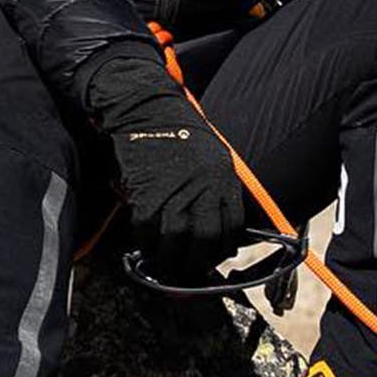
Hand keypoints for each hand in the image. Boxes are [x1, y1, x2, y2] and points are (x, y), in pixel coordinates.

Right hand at [85, 52, 245, 280]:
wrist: (146, 108)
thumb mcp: (213, 155)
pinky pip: (147, 227)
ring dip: (168, 258)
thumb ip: (217, 188)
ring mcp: (175, 191)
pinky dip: (144, 241)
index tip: (211, 256)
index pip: (232, 229)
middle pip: (205, 241)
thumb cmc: (179, 129)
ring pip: (175, 241)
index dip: (221, 249)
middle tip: (185, 269)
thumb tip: (216, 221)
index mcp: (223, 180)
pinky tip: (143, 242)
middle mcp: (203, 188)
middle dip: (195, 262)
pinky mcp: (147, 190)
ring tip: (163, 263)